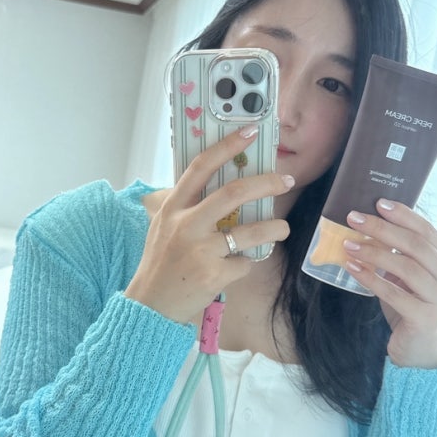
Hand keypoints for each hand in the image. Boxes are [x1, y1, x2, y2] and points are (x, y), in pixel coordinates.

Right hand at [124, 127, 293, 324]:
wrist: (151, 304)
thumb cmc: (161, 262)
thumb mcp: (164, 226)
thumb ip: (188, 207)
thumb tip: (225, 186)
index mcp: (173, 207)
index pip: (201, 167)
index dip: (227, 147)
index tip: (250, 132)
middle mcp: (186, 225)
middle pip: (234, 194)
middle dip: (266, 184)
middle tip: (285, 180)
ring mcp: (201, 250)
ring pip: (251, 232)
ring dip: (274, 228)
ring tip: (282, 229)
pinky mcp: (214, 275)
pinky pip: (244, 263)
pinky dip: (244, 264)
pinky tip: (234, 268)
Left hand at [342, 199, 436, 368]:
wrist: (419, 354)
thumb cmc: (411, 310)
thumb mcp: (409, 279)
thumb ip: (401, 255)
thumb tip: (370, 224)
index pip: (428, 232)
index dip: (403, 215)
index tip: (378, 202)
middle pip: (416, 246)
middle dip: (383, 228)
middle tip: (354, 218)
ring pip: (406, 267)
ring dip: (373, 252)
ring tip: (348, 244)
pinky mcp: (427, 319)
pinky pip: (394, 293)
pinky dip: (370, 278)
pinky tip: (352, 268)